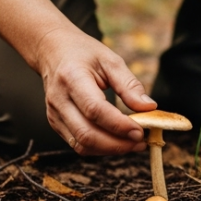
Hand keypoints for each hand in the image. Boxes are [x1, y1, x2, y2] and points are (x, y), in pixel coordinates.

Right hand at [34, 26, 153, 155]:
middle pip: (87, 134)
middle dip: (117, 144)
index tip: (140, 131)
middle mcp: (59, 99)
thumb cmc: (83, 53)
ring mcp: (54, 114)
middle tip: (141, 142)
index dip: (119, 125)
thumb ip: (129, 85)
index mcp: (72, 78)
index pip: (94, 109)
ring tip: (132, 143)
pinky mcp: (56, 123)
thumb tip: (149, 108)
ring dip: (110, 149)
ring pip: (82, 145)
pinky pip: (78, 144)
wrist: (52, 51)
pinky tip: (117, 141)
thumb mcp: (110, 60)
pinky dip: (100, 148)